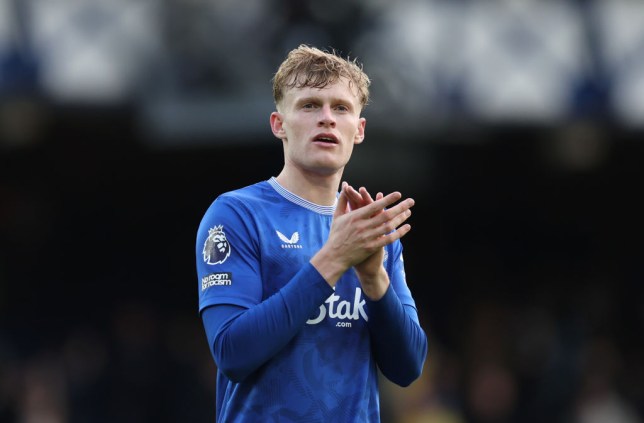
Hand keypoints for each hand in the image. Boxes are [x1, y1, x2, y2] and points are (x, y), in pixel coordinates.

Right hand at [342, 183, 410, 298]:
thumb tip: (345, 186)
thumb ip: (343, 201)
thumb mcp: (337, 216)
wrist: (334, 257)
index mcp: (355, 217)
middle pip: (385, 215)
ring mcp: (368, 238)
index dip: (387, 199)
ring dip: (401, 219)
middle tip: (410, 201)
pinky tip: (407, 227)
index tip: (398, 194)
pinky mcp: (371, 248)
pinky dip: (399, 233)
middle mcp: (362, 227)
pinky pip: (388, 239)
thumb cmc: (336, 235)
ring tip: (409, 212)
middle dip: (400, 207)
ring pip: (389, 227)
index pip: (374, 206)